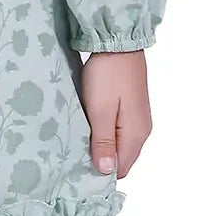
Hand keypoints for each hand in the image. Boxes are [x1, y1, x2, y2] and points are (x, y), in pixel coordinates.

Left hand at [79, 49, 151, 175]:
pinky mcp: (132, 109)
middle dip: (100, 160)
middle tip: (74, 154)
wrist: (118, 43)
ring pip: (119, 145)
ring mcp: (138, 120)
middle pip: (121, 159)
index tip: (78, 168)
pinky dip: (104, 133)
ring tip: (79, 140)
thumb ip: (103, 142)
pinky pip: (118, 132)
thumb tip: (106, 171)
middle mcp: (142, 131)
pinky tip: (89, 126)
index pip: (121, 169)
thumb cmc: (107, 75)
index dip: (101, 172)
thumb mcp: (100, 110)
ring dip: (101, 146)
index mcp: (135, 135)